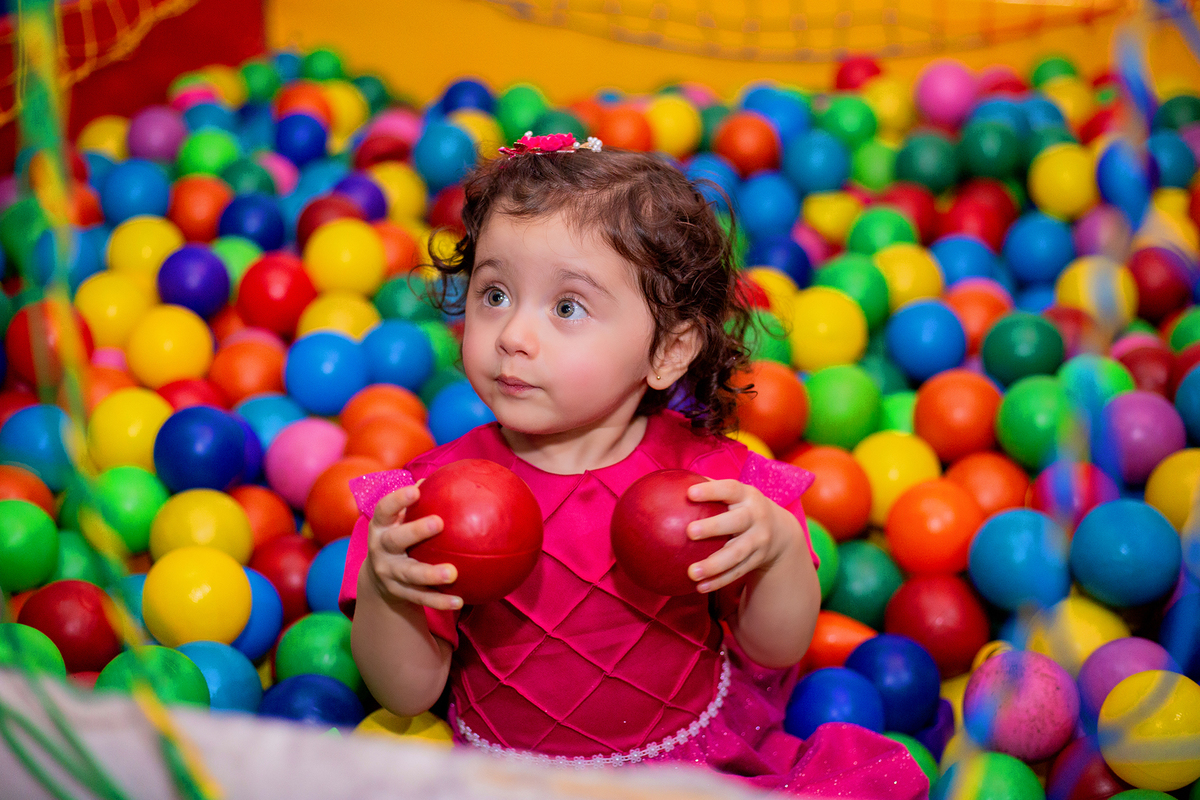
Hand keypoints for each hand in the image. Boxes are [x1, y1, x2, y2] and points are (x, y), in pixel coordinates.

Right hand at [365, 482, 461, 610]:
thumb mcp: (400, 519)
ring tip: (453, 573)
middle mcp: (380, 549)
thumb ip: (418, 501)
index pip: (384, 509)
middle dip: (415, 531)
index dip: (397, 499)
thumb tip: (444, 478)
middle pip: (395, 540)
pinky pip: (420, 598)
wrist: (379, 577)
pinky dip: (439, 600)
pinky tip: (459, 600)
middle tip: (438, 523)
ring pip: (408, 574)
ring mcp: (388, 573)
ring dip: (430, 574)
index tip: (415, 491)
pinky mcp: (399, 593)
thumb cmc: (399, 535)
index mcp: (381, 526)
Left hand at [683, 479, 801, 593]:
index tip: (689, 493)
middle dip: (714, 526)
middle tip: (689, 531)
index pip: (730, 489)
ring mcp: (759, 540)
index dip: (711, 490)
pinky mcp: (757, 560)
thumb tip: (673, 480)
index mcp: (746, 496)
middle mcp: (756, 517)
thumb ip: (710, 487)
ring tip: (692, 572)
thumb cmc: (742, 506)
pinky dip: (719, 581)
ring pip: (736, 554)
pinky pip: (737, 572)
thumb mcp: (735, 494)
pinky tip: (700, 587)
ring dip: (714, 565)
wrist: (781, 531)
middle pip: (736, 522)